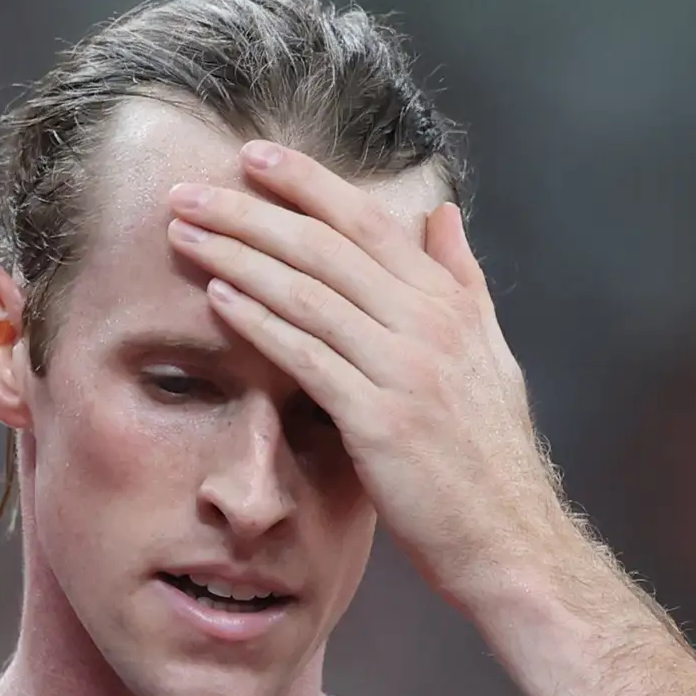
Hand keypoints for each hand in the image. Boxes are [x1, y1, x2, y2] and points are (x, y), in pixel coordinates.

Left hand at [166, 139, 578, 608]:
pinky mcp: (380, 420)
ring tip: (185, 233)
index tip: (254, 157)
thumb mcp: (488, 353)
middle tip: (190, 190)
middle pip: (325, 246)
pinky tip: (217, 297)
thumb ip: (460, 279)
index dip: (308, 183)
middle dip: (251, 212)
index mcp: (449, 303)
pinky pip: (307, 356)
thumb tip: (443, 214)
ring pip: (307, 292)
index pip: (368, 222)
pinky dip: (259, 321)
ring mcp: (405, 369)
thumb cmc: (490, 456)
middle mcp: (429, 324)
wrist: (511, 539)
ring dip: (237, 256)